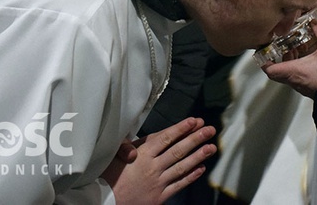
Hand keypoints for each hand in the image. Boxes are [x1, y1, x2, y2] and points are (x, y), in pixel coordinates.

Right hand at [101, 117, 216, 204]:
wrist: (105, 202)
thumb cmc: (108, 177)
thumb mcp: (113, 156)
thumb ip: (126, 147)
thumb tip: (133, 149)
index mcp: (142, 155)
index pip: (166, 138)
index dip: (181, 129)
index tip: (194, 121)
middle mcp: (153, 167)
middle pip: (178, 150)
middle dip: (196, 138)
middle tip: (210, 129)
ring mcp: (158, 182)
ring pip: (182, 167)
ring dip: (198, 156)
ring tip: (212, 147)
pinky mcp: (160, 196)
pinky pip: (179, 185)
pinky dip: (190, 176)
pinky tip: (201, 168)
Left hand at [262, 22, 316, 97]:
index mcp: (293, 71)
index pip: (269, 69)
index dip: (264, 61)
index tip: (263, 53)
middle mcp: (295, 81)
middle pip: (278, 72)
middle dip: (279, 58)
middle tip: (281, 49)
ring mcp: (302, 86)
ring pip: (289, 74)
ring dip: (291, 62)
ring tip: (297, 51)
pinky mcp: (311, 88)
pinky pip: (300, 77)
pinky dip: (301, 67)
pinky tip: (310, 60)